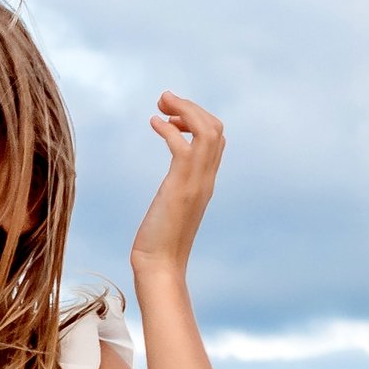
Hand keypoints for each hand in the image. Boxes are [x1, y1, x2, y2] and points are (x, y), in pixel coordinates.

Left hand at [129, 93, 223, 279]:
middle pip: (215, 128)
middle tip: (165, 99)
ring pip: (206, 131)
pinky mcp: (181, 187)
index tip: (172, 115)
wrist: (159, 268)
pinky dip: (170, 128)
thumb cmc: (158, 247)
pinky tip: (153, 123)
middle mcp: (205, 179)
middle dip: (191, 106)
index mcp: (205, 183)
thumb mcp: (170, 211)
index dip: (197, 118)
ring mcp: (196, 183)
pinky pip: (183, 145)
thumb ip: (174, 194)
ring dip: (184, 110)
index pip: (216, 139)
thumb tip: (168, 195)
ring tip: (161, 103)